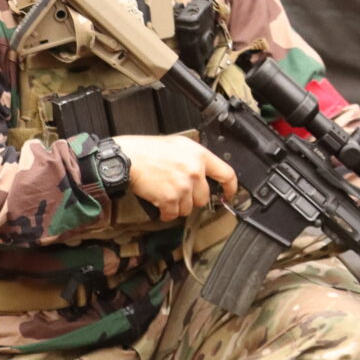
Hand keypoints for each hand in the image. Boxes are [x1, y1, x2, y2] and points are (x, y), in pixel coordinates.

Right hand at [114, 133, 236, 221]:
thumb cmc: (148, 150)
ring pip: (188, 208)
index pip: (227, 174)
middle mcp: (195, 171)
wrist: (128, 158)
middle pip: (204, 197)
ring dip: (178, 206)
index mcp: (200, 155)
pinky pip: (173, 214)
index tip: (228, 195)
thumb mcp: (179, 145)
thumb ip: (195, 158)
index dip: (231, 188)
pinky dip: (166, 212)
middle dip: (192, 199)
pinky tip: (159, 202)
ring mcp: (183, 186)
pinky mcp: (170, 198)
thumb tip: (205, 172)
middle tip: (178, 191)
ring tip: (166, 193)